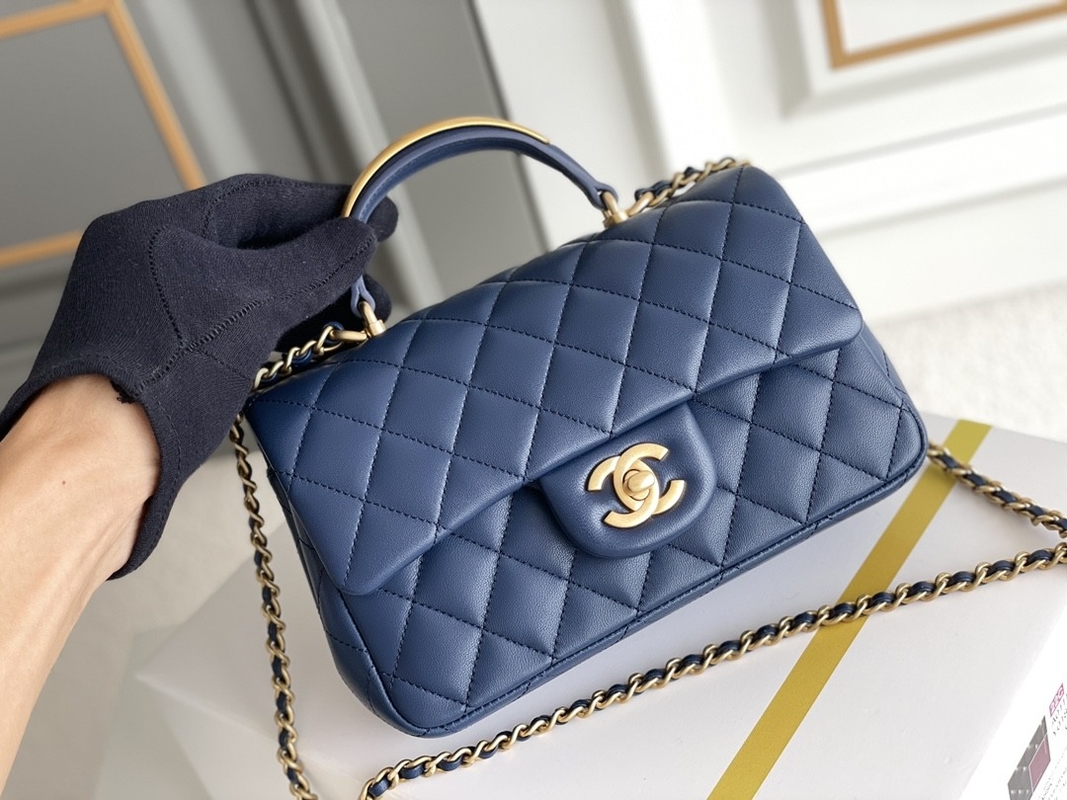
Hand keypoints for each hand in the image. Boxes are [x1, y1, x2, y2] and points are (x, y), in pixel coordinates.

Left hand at [0, 175, 394, 575]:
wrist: (99, 461)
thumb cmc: (161, 374)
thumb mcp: (252, 305)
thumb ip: (313, 264)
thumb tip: (359, 234)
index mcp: (157, 228)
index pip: (258, 200)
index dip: (325, 207)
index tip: (375, 214)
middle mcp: (150, 261)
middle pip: (255, 246)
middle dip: (321, 265)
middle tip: (371, 283)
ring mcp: (153, 309)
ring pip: (247, 291)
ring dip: (306, 303)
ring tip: (355, 321)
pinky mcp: (163, 355)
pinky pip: (234, 327)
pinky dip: (278, 331)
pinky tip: (314, 346)